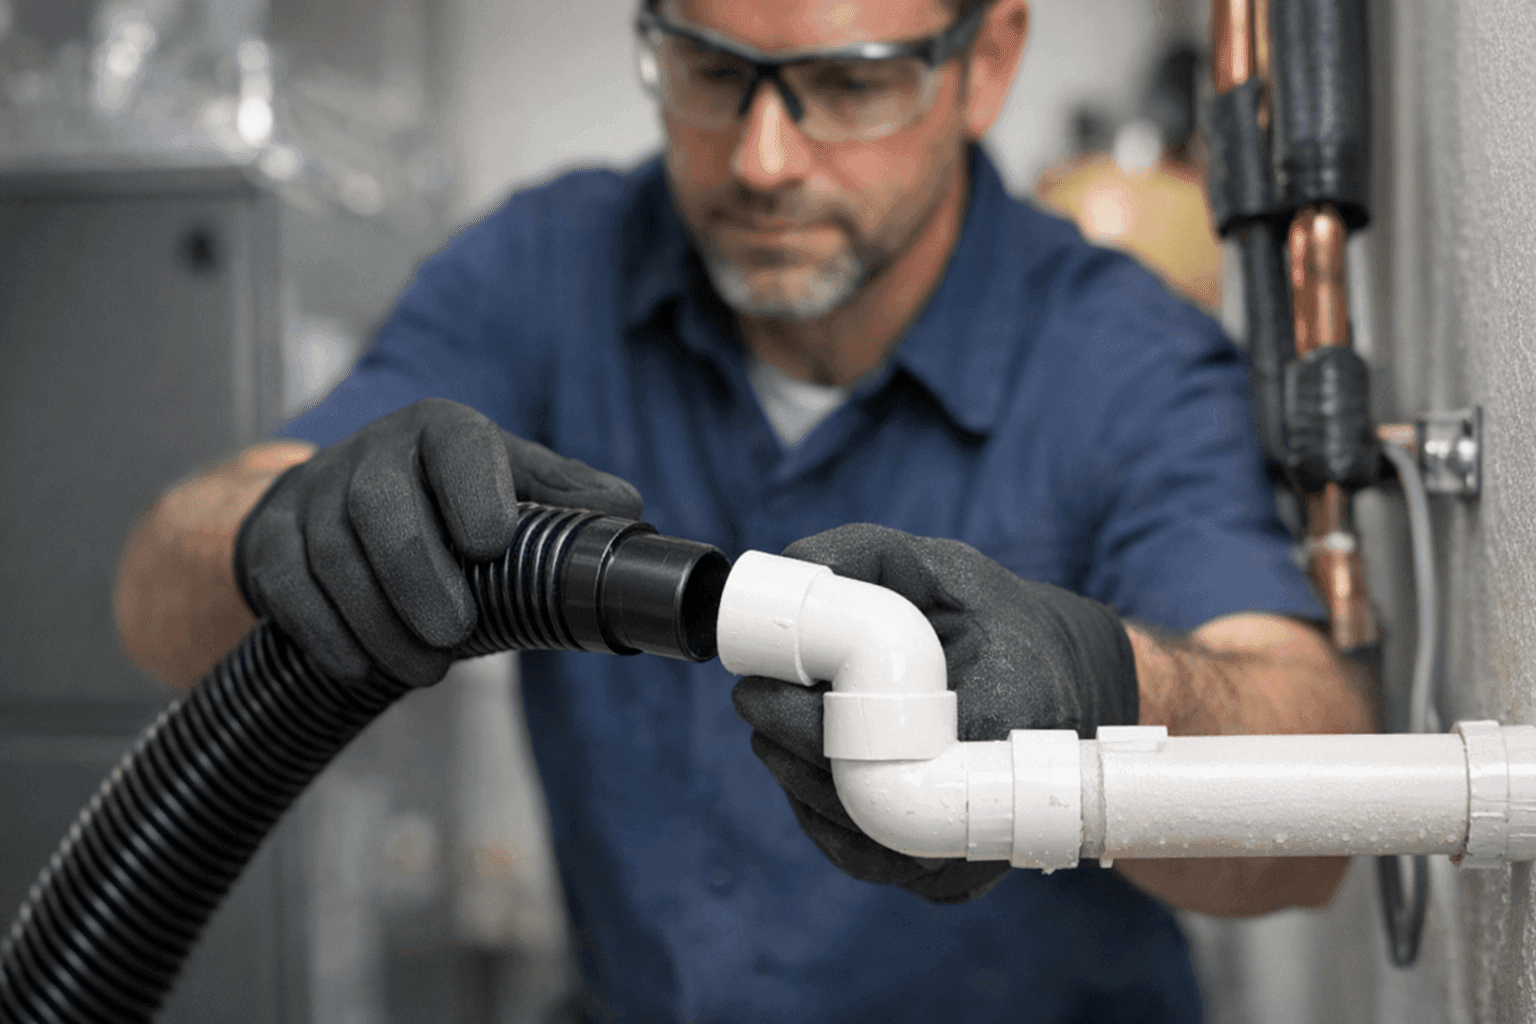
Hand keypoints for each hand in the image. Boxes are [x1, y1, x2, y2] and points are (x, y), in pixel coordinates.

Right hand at [234, 398, 642, 686]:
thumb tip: (625, 514)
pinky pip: (286, 585)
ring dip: (377, 621)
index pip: (457, 443)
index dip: (473, 490)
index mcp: (443, 431)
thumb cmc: (453, 501)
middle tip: (453, 633)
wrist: (350, 504)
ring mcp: (315, 492)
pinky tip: (361, 666)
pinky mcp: (271, 538)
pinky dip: (325, 634)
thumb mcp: (517, 484)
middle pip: (379, 503)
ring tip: (425, 669)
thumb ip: (571, 497)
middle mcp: (373, 452)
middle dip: (416, 575)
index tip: (491, 543)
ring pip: (330, 552)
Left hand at [732, 524, 1138, 902]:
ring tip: (772, 730)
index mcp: (1004, 719)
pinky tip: (807, 772)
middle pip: (855, 800)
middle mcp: (997, 805)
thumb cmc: (1005, 623)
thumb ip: (868, 556)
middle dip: (787, 748)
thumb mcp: (946, 569)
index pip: (874, 747)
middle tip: (753, 701)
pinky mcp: (958, 876)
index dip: (801, 722)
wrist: (1077, 687)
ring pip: (857, 842)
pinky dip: (827, 817)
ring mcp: (976, 854)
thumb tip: (787, 569)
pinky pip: (871, 861)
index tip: (756, 688)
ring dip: (798, 783)